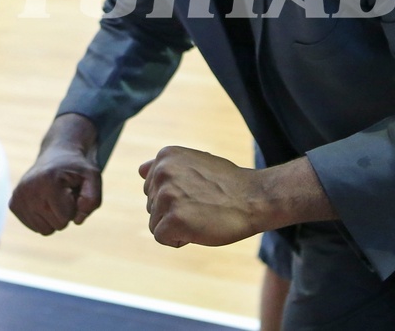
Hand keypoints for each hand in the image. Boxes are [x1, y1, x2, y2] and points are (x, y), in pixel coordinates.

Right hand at [9, 114, 101, 234]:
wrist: (57, 155)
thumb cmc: (76, 168)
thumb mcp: (93, 177)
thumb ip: (93, 199)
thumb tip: (78, 220)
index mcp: (47, 180)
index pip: (67, 217)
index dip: (75, 206)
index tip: (71, 189)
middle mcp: (28, 188)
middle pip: (56, 226)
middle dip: (65, 213)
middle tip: (64, 192)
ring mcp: (18, 196)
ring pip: (44, 230)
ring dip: (54, 217)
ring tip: (54, 196)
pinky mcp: (13, 204)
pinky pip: (34, 227)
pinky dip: (43, 218)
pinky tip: (45, 200)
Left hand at [139, 146, 261, 247]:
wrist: (253, 198)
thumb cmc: (226, 183)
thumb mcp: (194, 162)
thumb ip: (167, 167)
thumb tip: (140, 171)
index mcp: (165, 155)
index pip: (150, 187)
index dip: (173, 197)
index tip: (196, 193)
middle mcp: (162, 171)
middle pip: (151, 206)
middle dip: (173, 212)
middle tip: (201, 206)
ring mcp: (166, 194)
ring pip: (155, 223)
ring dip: (176, 226)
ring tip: (200, 216)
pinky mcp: (173, 218)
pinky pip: (161, 237)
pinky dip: (178, 240)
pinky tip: (198, 230)